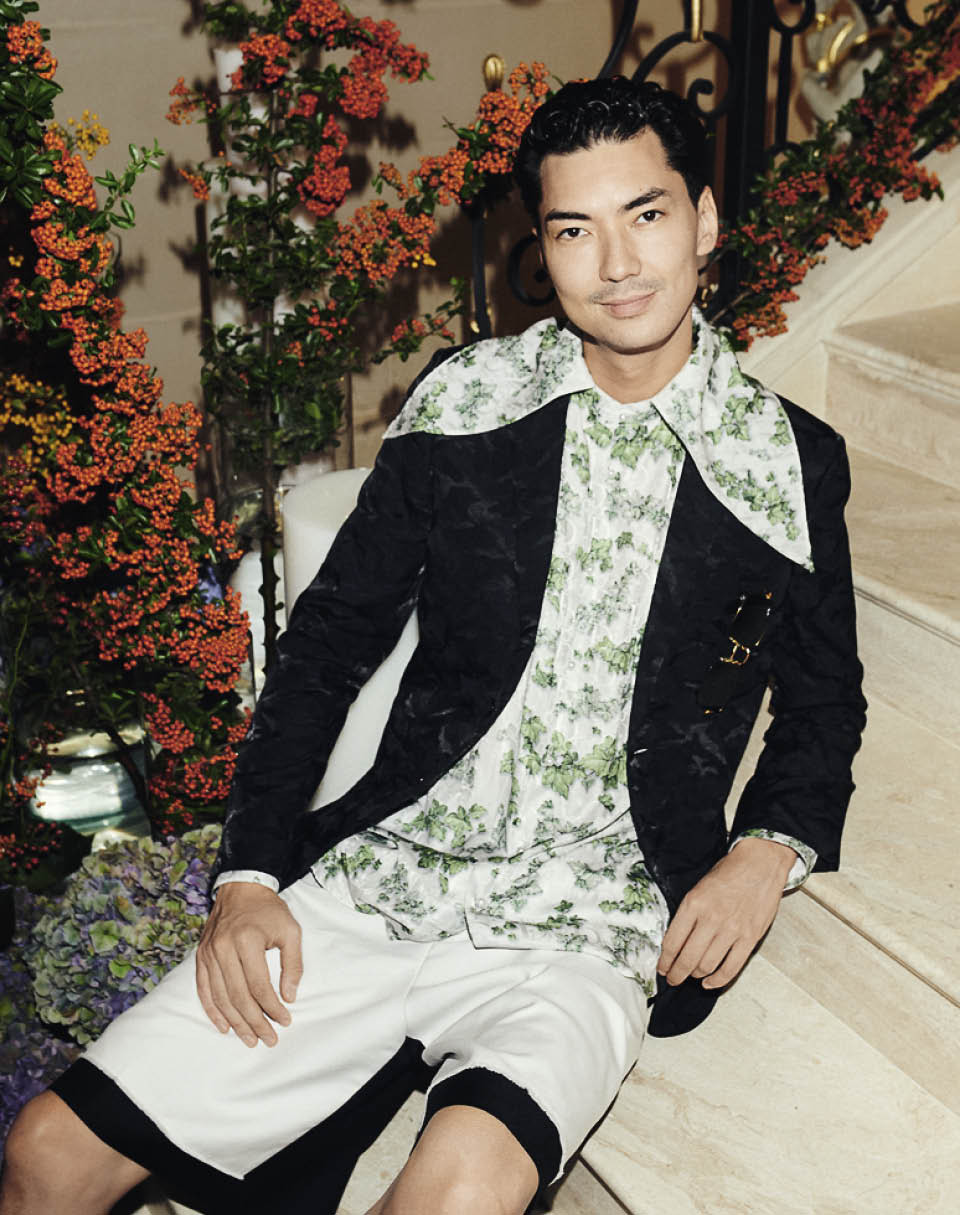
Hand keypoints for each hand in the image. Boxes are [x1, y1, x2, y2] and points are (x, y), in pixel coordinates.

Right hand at [196, 882, 302, 1047]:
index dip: (272, 1008)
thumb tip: (289, 997)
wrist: (241, 888)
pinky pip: (204, 989)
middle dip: (255, 1022)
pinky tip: (224, 1026)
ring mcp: (209, 953)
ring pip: (220, 997)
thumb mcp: (290, 931)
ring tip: (250, 1038)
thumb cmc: (269, 911)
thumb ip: (293, 964)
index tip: (285, 1021)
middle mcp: (223, 948)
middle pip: (238, 996)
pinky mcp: (201, 956)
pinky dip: (213, 1010)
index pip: (259, 985)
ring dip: (235, 1022)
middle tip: (268, 1040)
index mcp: (247, 940)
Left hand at [657, 837, 795, 989]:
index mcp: (694, 904)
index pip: (672, 941)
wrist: (760, 864)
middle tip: (672, 979)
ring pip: (707, 965)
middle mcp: (711, 919)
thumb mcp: (698, 888)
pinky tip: (709, 983)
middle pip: (688, 958)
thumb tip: (677, 941)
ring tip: (690, 977)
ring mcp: (732, 930)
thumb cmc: (729, 873)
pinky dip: (718, 980)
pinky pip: (731, 967)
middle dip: (676, 974)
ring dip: (695, 976)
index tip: (662, 968)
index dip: (665, 960)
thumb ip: (688, 913)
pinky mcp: (750, 938)